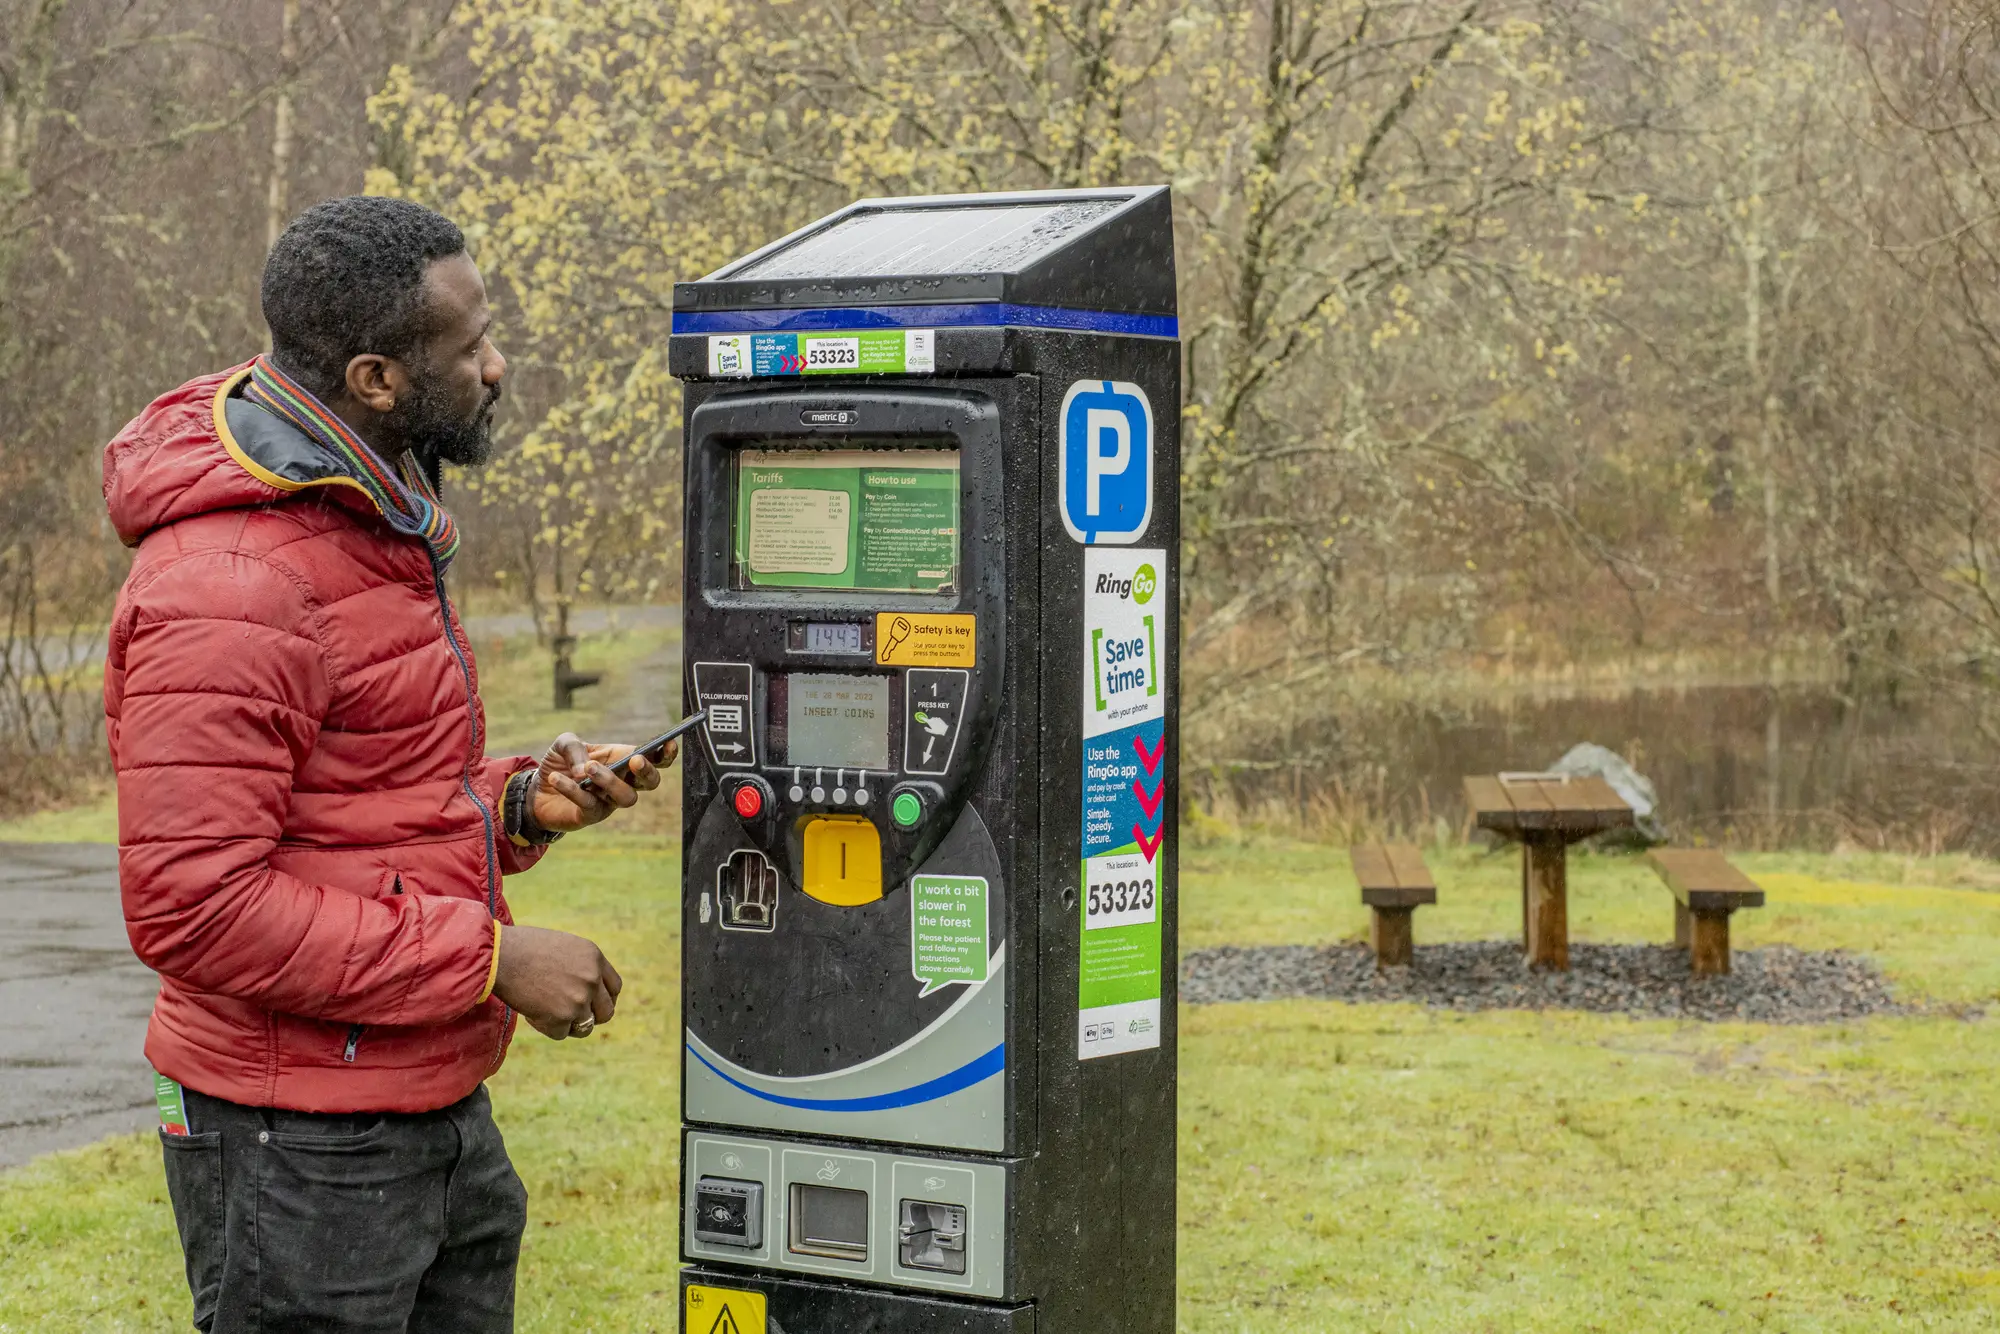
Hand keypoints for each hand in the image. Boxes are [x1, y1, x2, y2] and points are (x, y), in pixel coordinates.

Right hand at [491, 923, 621, 1039]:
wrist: (499, 956)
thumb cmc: (523, 948)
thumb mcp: (563, 947)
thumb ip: (580, 967)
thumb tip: (588, 990)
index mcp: (595, 958)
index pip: (615, 988)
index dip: (605, 999)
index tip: (594, 1005)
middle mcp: (592, 979)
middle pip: (607, 1012)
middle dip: (592, 1018)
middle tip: (574, 1017)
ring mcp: (579, 1000)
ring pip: (585, 1027)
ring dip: (569, 1025)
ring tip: (548, 1013)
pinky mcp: (562, 1018)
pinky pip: (561, 1034)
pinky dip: (547, 1027)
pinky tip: (532, 1011)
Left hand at [529, 731, 667, 833]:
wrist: (537, 789)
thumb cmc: (560, 764)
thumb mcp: (564, 744)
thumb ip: (575, 747)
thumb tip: (585, 769)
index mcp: (622, 760)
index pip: (653, 758)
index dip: (665, 753)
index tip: (668, 743)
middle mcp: (622, 782)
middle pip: (650, 782)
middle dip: (648, 772)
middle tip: (635, 761)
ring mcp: (609, 801)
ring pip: (626, 797)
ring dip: (610, 781)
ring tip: (588, 768)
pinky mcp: (591, 816)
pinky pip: (590, 804)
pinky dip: (573, 790)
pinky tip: (556, 778)